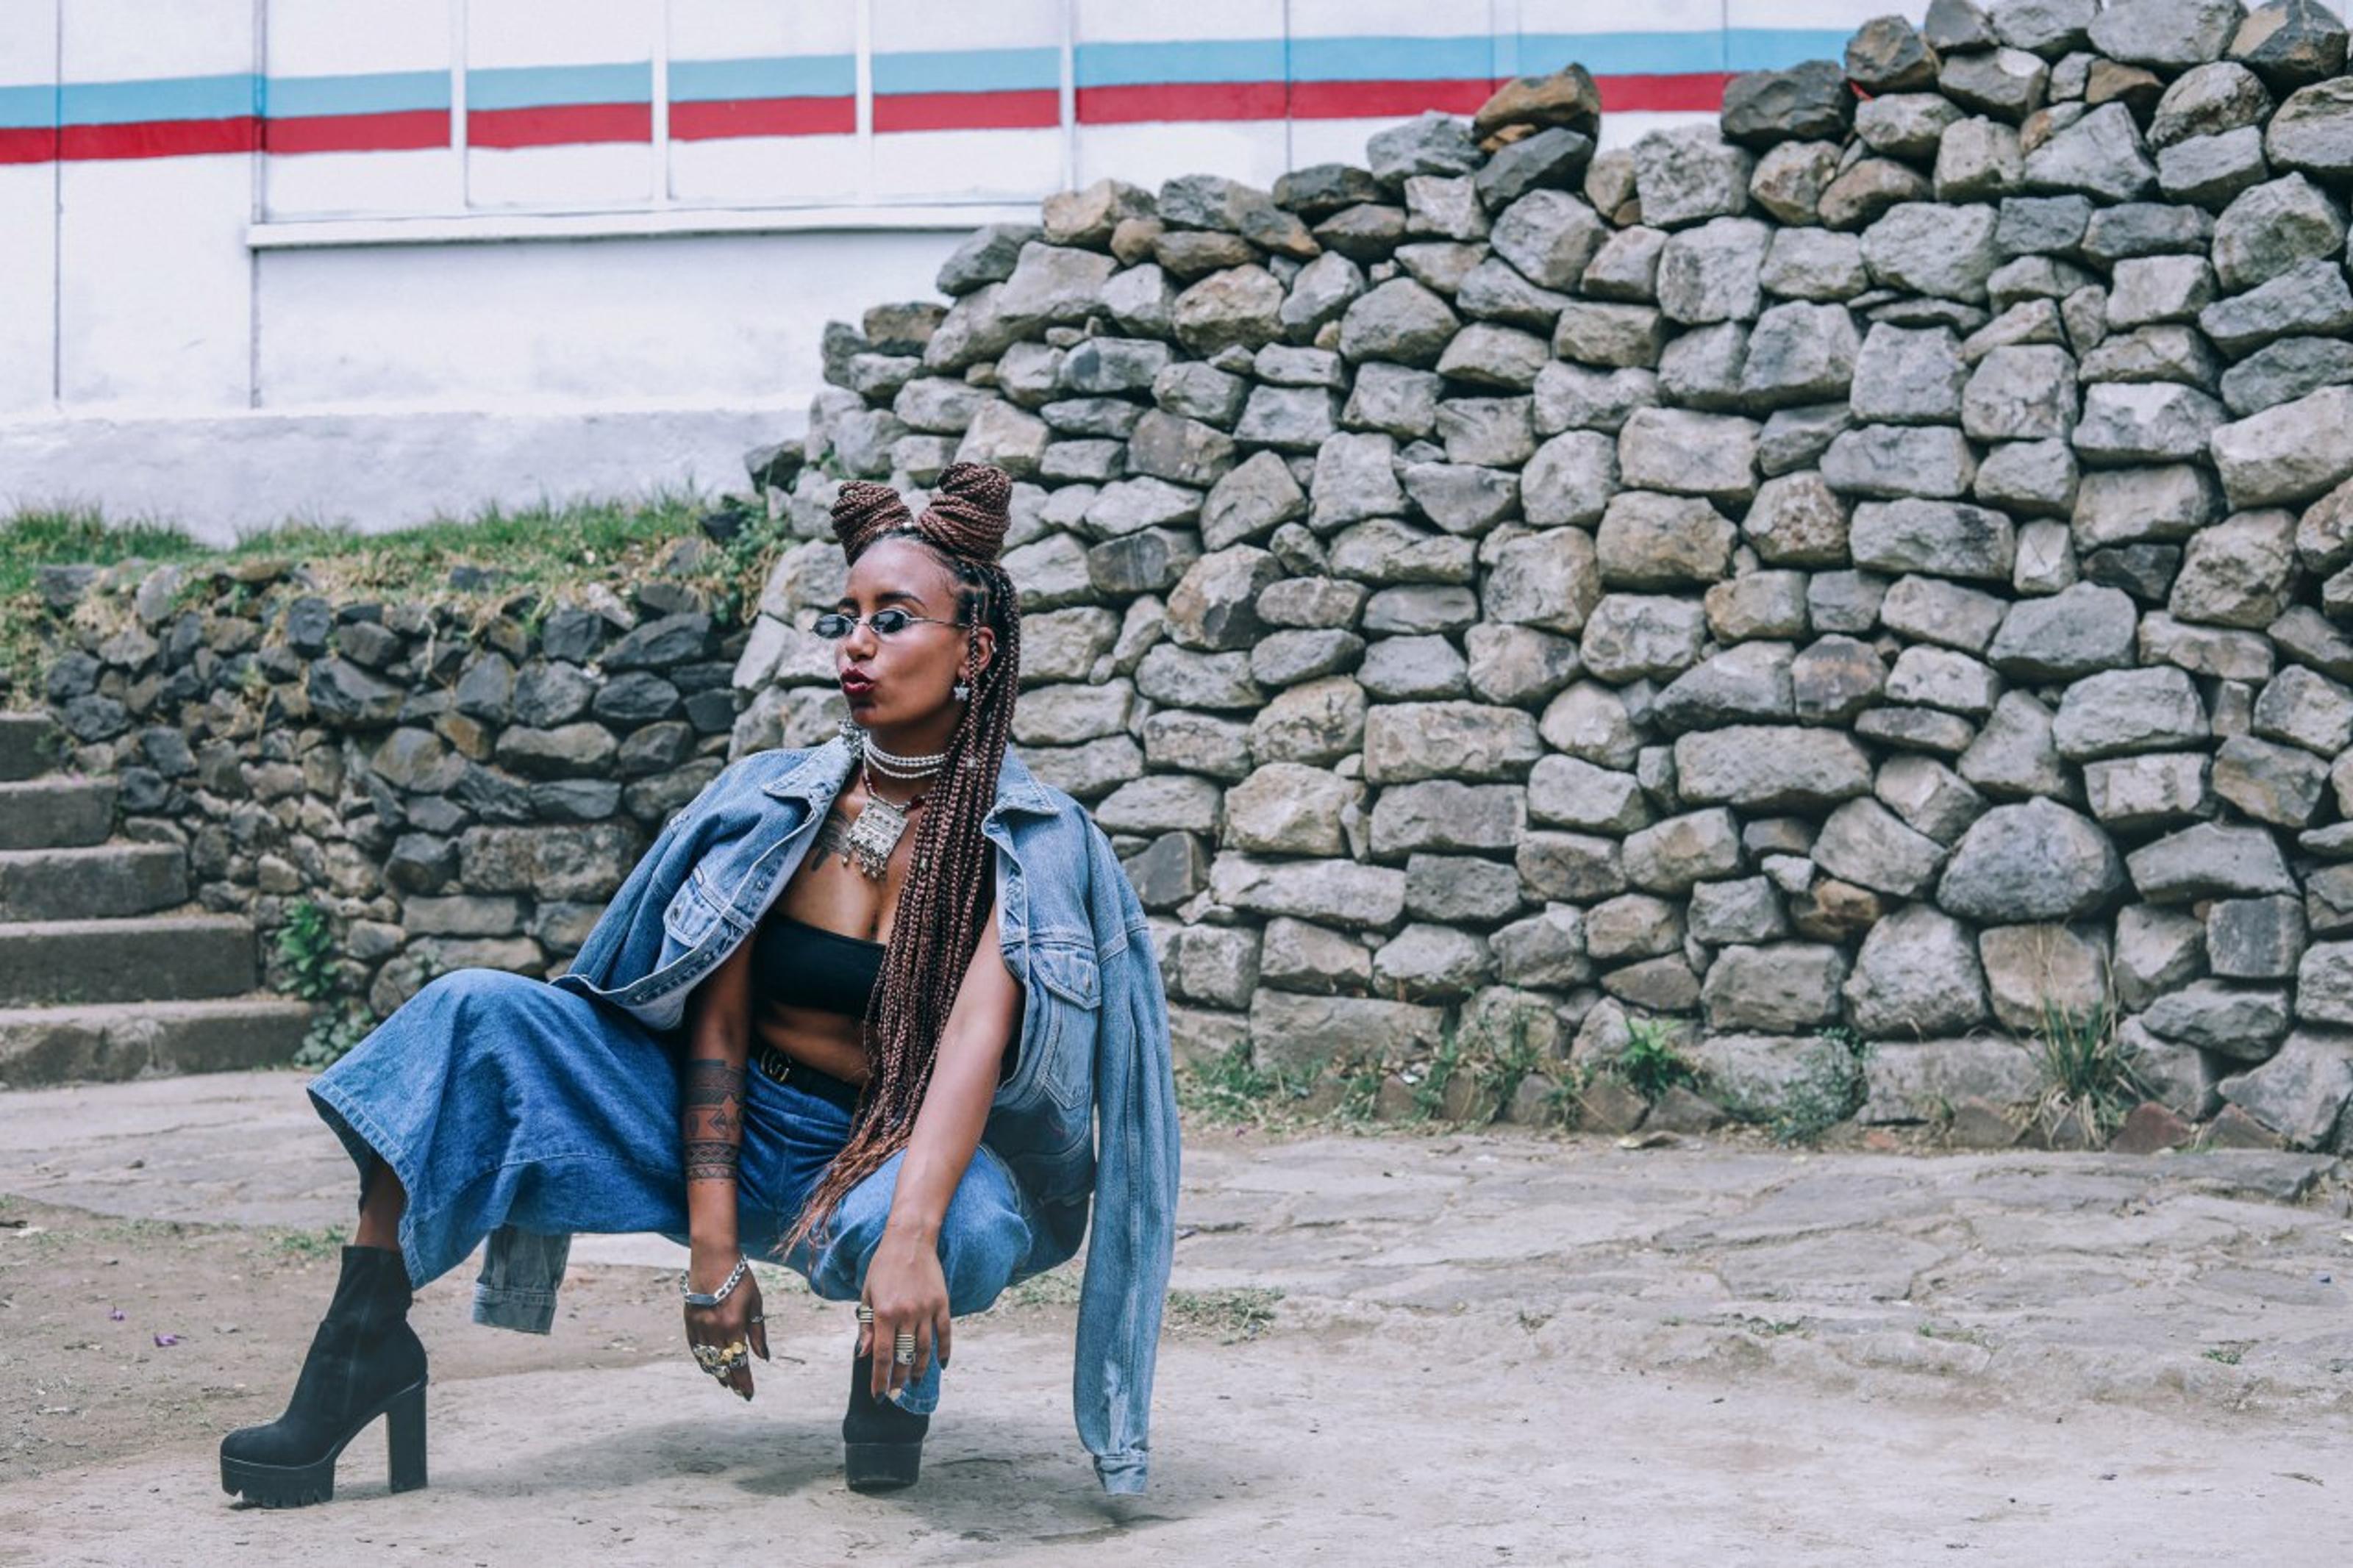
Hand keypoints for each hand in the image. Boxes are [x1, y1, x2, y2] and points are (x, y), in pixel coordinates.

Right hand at [683, 1257, 768, 1400]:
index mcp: (733, 1325)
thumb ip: (758, 1332)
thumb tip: (763, 1357)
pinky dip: (702, 1360)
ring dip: (717, 1373)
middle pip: (723, 1364)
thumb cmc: (740, 1279)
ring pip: (707, 1359)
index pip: (739, 1361)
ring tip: (726, 1383)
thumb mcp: (755, 1303)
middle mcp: (714, 1329)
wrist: (713, 1259)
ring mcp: (699, 1326)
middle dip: (732, 1380)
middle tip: (739, 1392)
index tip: (748, 1393)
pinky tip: (709, 1367)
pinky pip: (695, 1348)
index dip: (743, 1380)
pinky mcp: (689, 1321)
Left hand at [858, 1230, 949, 1399]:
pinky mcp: (942, 1303)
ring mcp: (926, 1309)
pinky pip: (945, 1333)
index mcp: (884, 1313)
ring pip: (924, 1349)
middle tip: (895, 1393)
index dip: (879, 1379)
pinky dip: (944, 1351)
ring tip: (914, 1382)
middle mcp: (906, 1314)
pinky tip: (941, 1365)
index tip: (878, 1396)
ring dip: (919, 1370)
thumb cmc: (883, 1267)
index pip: (881, 1356)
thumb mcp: (867, 1294)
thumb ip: (865, 1326)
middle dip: (898, 1379)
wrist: (910, 1240)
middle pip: (903, 1357)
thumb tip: (862, 1354)